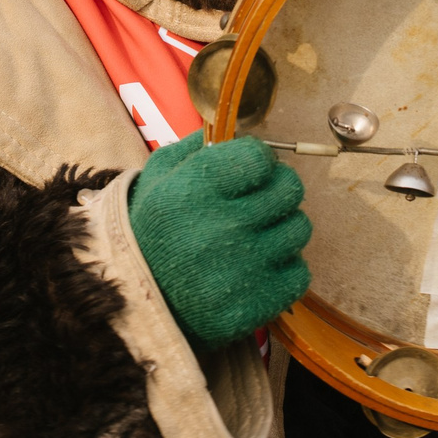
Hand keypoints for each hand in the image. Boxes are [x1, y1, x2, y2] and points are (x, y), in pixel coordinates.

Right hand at [127, 132, 311, 345]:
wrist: (137, 304)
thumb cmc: (151, 233)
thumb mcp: (157, 178)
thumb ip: (197, 147)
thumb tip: (239, 130)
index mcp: (193, 190)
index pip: (260, 157)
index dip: (258, 161)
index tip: (247, 171)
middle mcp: (220, 228)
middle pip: (290, 190)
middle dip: (276, 191)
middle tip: (256, 203)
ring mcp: (242, 271)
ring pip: (299, 229)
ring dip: (281, 230)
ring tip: (253, 238)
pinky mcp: (256, 306)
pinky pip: (299, 274)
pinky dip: (283, 270)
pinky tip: (256, 270)